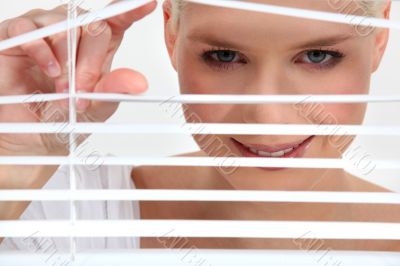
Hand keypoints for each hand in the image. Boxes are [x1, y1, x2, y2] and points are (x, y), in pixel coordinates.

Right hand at [0, 0, 156, 155]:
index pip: (117, 21)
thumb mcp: (95, 107)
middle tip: (81, 90)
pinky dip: (42, 51)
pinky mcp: (17, 35)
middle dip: (91, 63)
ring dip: (67, 61)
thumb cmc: (62, 115)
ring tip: (62, 89)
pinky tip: (50, 70)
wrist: (30, 132)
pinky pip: (30, 29)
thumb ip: (114, 91)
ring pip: (65, 25)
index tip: (147, 4)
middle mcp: (73, 33)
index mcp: (96, 48)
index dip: (132, 11)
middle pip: (94, 26)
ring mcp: (44, 31)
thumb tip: (138, 82)